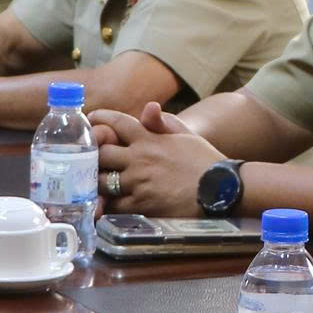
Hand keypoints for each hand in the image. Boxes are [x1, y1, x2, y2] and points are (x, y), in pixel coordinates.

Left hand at [88, 102, 217, 218]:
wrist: (220, 190)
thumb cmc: (205, 162)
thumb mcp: (187, 136)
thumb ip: (164, 122)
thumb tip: (148, 107)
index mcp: (150, 139)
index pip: (117, 122)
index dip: (101, 119)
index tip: (92, 119)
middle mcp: (140, 159)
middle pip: (101, 153)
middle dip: (95, 156)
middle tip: (92, 160)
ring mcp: (139, 182)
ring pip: (102, 181)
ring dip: (99, 182)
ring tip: (98, 184)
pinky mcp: (141, 204)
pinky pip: (114, 205)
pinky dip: (109, 205)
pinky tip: (109, 205)